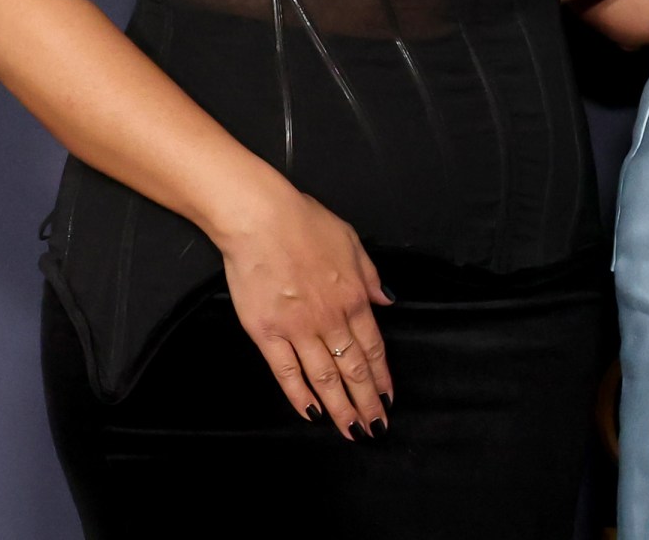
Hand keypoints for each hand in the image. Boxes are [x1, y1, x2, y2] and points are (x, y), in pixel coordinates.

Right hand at [213, 185, 394, 437]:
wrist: (261, 219)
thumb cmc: (305, 223)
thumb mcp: (352, 243)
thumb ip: (370, 276)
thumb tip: (387, 301)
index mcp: (354, 297)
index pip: (373, 348)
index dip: (381, 377)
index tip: (388, 398)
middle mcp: (330, 318)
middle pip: (352, 369)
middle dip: (366, 402)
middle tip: (375, 427)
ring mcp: (297, 328)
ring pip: (324, 378)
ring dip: (339, 407)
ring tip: (350, 430)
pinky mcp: (266, 333)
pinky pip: (286, 372)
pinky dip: (299, 395)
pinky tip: (310, 412)